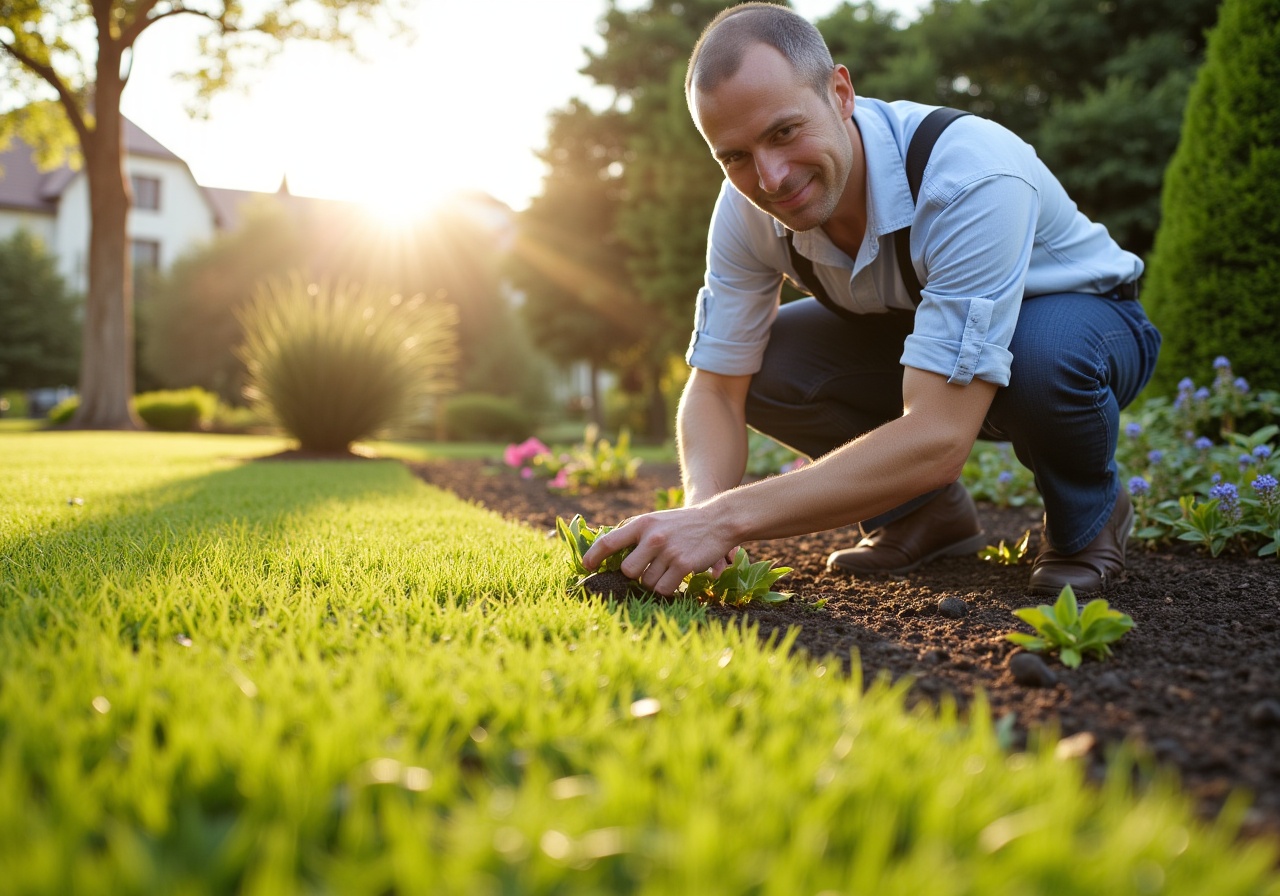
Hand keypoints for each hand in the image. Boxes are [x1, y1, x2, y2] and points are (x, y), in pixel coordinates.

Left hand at [581, 506, 737, 596]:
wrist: (718, 520)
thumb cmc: (683, 524)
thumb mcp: (656, 520)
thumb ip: (634, 533)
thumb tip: (607, 550)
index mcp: (642, 524)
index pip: (608, 541)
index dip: (593, 556)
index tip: (586, 567)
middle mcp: (652, 537)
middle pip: (627, 571)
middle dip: (634, 575)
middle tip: (647, 569)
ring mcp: (667, 551)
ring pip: (646, 583)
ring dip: (654, 582)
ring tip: (667, 569)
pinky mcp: (683, 565)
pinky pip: (663, 589)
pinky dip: (667, 588)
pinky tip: (675, 577)